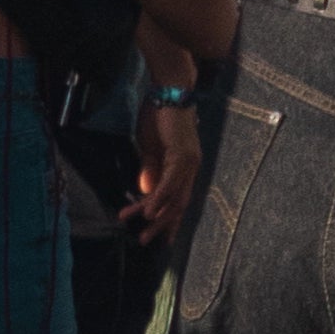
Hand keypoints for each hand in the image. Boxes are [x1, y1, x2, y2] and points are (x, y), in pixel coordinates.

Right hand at [129, 94, 201, 244]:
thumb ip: (150, 170)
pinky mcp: (182, 155)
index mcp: (185, 167)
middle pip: (179, 204)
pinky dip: (159, 200)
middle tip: (147, 241)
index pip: (178, 199)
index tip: (161, 237)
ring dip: (156, 217)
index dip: (169, 219)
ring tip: (143, 232)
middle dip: (163, 225)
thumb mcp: (150, 149)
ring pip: (174, 198)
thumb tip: (145, 193)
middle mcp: (191, 168)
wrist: (168, 92)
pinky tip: (148, 213)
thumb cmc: (159, 117)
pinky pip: (169, 183)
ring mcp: (189, 162)